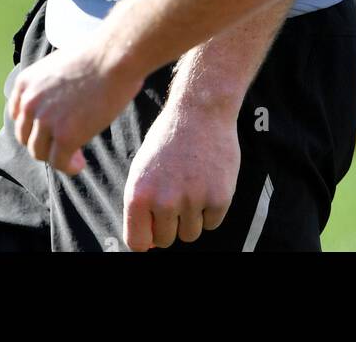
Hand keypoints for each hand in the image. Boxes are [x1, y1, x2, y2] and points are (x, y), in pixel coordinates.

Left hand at [9, 41, 143, 178]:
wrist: (114, 56)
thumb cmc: (96, 56)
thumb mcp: (57, 66)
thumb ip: (47, 86)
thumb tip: (54, 105)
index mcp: (25, 83)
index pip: (18, 115)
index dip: (32, 126)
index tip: (47, 131)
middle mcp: (29, 102)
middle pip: (26, 136)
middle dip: (43, 142)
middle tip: (62, 144)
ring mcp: (45, 120)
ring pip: (39, 152)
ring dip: (55, 156)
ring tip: (73, 155)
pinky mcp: (65, 136)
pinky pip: (58, 162)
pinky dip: (68, 166)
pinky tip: (79, 164)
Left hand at [123, 99, 240, 250]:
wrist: (201, 109)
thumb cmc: (169, 139)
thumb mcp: (143, 168)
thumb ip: (142, 206)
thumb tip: (148, 245)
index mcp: (138, 193)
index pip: (137, 242)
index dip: (146, 237)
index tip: (154, 226)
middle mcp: (164, 201)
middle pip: (165, 240)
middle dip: (171, 224)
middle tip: (177, 194)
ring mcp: (192, 200)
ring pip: (190, 234)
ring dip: (192, 216)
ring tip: (193, 184)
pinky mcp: (219, 198)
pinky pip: (212, 223)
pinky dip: (212, 208)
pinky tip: (209, 180)